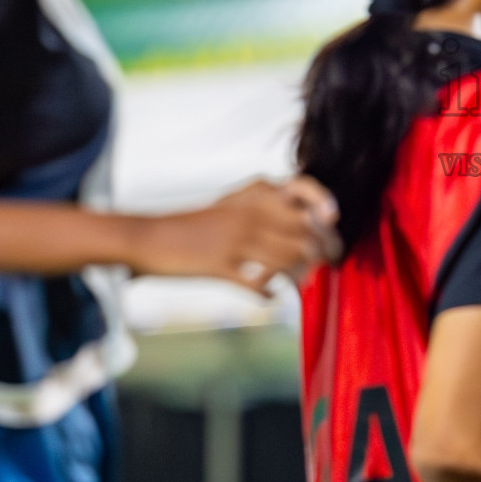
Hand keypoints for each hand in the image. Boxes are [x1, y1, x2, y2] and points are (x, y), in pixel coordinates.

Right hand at [128, 176, 339, 293]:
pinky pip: (257, 284)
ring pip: (289, 259)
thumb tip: (307, 221)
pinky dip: (269, 292)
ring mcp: (235, 239)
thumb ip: (265, 207)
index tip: (333, 221)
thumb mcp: (232, 205)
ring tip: (300, 282)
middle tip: (331, 261)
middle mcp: (249, 212)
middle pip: (305, 230)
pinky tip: (270, 295)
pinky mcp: (219, 266)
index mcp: (253, 194)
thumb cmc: (195, 224)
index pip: (301, 186)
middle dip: (325, 248)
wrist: (147, 237)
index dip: (323, 203)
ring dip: (301, 274)